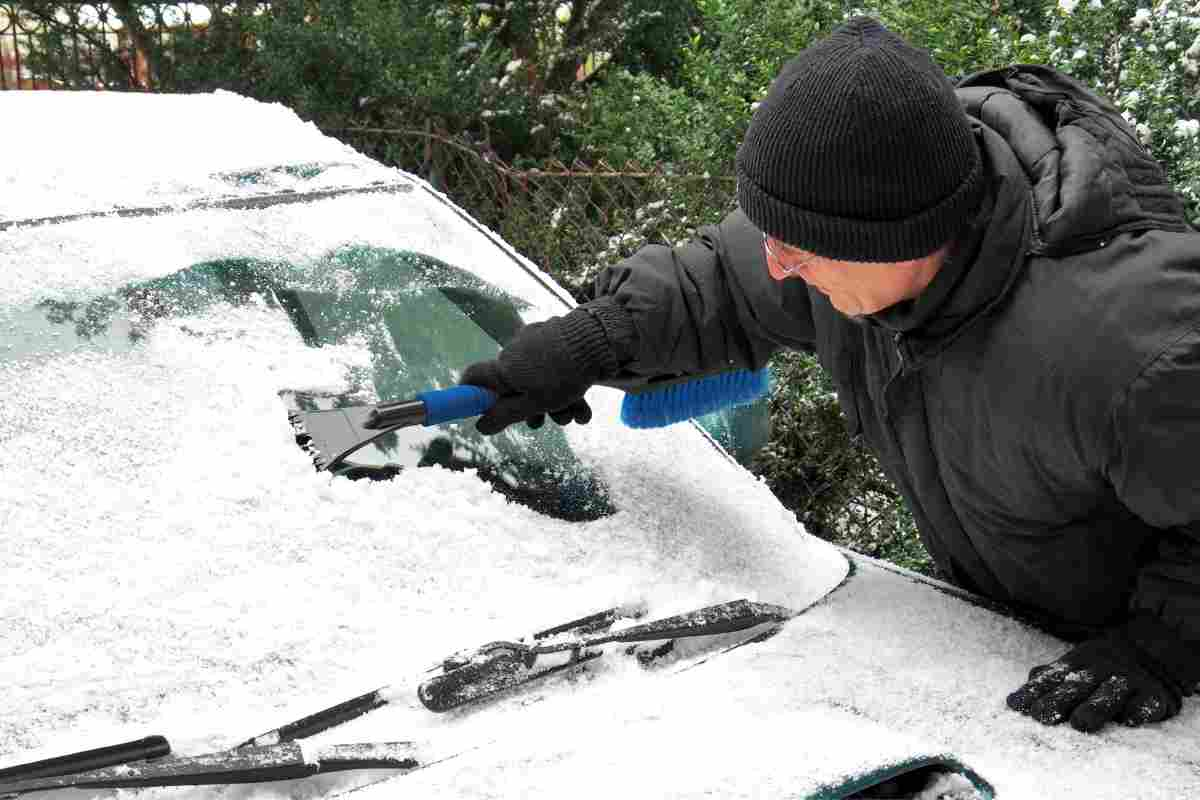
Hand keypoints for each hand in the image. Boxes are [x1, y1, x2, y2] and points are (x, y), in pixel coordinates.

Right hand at [459, 306, 617, 434]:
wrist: (597, 341)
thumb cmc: (561, 376)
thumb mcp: (532, 404)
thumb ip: (504, 416)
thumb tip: (480, 427)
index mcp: (504, 367)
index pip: (473, 376)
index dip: (470, 392)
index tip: (476, 408)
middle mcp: (514, 351)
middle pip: (514, 385)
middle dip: (532, 407)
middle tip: (547, 421)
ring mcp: (535, 342)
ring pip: (538, 378)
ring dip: (556, 402)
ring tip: (575, 414)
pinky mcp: (555, 337)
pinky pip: (553, 365)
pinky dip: (565, 383)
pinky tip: (582, 401)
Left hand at [1006, 614, 1197, 731]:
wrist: (1153, 651)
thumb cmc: (1103, 664)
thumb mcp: (1076, 663)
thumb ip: (1051, 676)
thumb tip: (1022, 688)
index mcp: (1077, 663)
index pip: (1051, 678)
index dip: (1034, 692)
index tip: (1016, 706)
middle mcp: (1099, 670)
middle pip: (1076, 687)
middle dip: (1058, 701)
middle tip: (1041, 716)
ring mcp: (1127, 681)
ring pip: (1109, 693)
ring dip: (1095, 708)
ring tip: (1080, 724)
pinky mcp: (1153, 694)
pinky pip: (1145, 703)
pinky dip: (1138, 710)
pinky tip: (1128, 720)